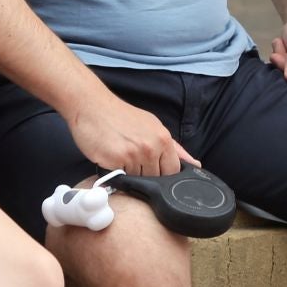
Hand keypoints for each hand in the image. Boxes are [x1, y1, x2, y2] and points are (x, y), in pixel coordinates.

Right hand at [67, 92, 194, 177]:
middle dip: (145, 174)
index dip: (162, 174)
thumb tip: (195, 165)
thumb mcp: (153, 126)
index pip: (173, 171)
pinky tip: (110, 158)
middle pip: (156, 179)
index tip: (151, 168)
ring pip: (138, 181)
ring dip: (129, 175)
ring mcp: (134, 154)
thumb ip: (175, 148)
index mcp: (163, 139)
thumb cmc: (120, 116)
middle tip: (130, 158)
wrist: (91, 105)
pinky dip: (115, 173)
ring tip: (120, 156)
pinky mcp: (116, 160)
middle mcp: (152, 147)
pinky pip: (120, 179)